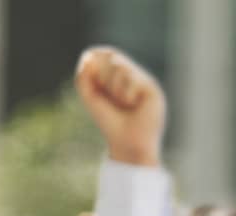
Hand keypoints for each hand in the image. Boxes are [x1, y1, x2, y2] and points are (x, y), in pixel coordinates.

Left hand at [74, 47, 165, 166]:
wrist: (127, 143)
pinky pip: (131, 78)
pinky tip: (133, 106)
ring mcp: (144, 80)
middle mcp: (134, 74)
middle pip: (111, 56)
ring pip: (120, 66)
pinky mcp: (152, 88)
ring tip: (122, 104)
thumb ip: (83, 76)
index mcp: (120, 75)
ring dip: (113, 87)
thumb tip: (88, 57)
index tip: (90, 75)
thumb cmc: (109, 122)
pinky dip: (125, 94)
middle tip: (109, 97)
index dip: (95, 57)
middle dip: (102, 76)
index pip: (107, 53)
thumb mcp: (90, 96)